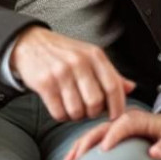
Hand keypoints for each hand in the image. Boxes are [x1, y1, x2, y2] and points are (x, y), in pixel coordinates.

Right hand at [10, 26, 134, 121]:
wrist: (30, 43)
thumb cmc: (63, 52)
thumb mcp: (89, 56)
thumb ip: (110, 73)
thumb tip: (130, 88)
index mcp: (94, 55)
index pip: (113, 86)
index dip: (117, 106)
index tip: (115, 116)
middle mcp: (79, 62)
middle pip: (96, 103)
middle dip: (93, 113)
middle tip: (87, 110)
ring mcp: (61, 72)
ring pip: (77, 111)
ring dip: (75, 115)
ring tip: (72, 106)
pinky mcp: (44, 83)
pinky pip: (59, 112)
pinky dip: (61, 115)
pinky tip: (60, 106)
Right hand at [61, 108, 160, 159]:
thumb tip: (154, 154)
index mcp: (138, 117)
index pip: (123, 124)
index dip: (113, 136)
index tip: (103, 150)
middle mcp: (122, 119)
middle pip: (101, 127)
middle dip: (88, 142)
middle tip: (77, 158)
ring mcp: (114, 125)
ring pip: (92, 133)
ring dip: (79, 147)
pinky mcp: (110, 132)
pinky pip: (92, 139)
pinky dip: (80, 149)